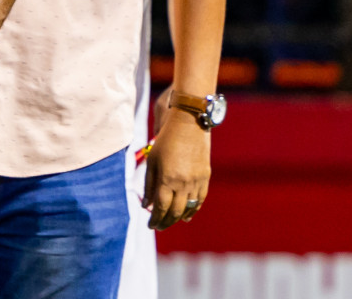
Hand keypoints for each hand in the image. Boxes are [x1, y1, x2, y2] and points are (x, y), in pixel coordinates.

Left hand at [143, 109, 210, 228]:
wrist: (189, 125)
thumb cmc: (165, 141)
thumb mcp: (152, 161)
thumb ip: (149, 184)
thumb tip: (146, 206)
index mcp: (167, 179)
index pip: (161, 207)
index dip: (155, 219)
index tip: (150, 225)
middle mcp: (183, 183)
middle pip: (175, 212)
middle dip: (166, 222)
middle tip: (158, 226)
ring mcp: (197, 182)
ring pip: (189, 208)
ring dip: (179, 218)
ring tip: (170, 222)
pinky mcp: (206, 178)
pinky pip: (200, 200)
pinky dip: (193, 210)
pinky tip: (187, 215)